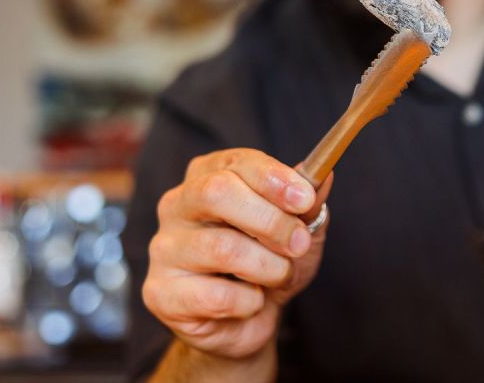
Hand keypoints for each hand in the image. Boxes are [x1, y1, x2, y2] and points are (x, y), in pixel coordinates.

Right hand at [143, 148, 331, 358]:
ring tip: (278, 276)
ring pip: (223, 248)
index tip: (305, 198)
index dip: (274, 179)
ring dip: (269, 267)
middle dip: (271, 221)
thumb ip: (309, 203)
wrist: (250, 319)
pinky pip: (216, 296)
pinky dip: (249, 302)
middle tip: (299, 243)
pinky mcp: (160, 292)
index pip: (237, 163)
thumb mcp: (300, 229)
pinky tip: (249, 302)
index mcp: (209, 176)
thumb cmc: (270, 262)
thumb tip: (323, 176)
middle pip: (217, 192)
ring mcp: (164, 247)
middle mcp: (178, 205)